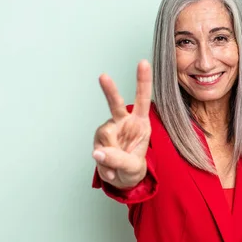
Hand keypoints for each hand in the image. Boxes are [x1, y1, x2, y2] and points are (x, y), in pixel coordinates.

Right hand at [92, 60, 152, 188]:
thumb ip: (119, 160)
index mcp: (141, 123)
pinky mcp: (98, 140)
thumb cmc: (133, 168)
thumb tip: (98, 153)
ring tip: (117, 167)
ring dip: (110, 154)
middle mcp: (124, 122)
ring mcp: (109, 130)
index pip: (142, 100)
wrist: (122, 180)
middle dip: (109, 90)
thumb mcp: (133, 167)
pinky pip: (98, 151)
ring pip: (105, 135)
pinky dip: (104, 164)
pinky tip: (110, 169)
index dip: (143, 81)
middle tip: (103, 76)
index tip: (143, 62)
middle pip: (115, 104)